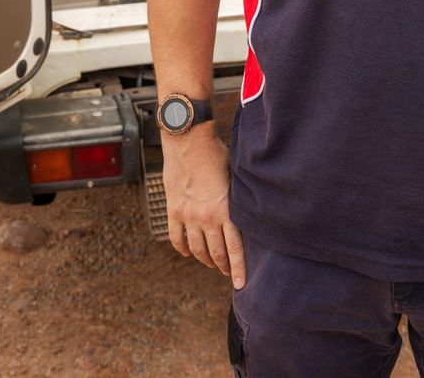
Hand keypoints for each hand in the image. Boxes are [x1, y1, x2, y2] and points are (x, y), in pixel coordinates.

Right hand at [161, 123, 245, 287]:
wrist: (188, 140)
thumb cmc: (216, 153)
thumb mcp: (235, 176)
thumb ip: (238, 199)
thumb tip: (249, 212)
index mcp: (226, 210)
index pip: (235, 248)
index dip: (238, 269)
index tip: (240, 285)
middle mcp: (206, 217)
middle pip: (216, 253)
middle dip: (223, 266)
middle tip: (228, 273)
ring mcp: (188, 216)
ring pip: (196, 250)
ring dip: (205, 259)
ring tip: (211, 263)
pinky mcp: (174, 210)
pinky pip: (177, 238)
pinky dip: (183, 248)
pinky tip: (188, 252)